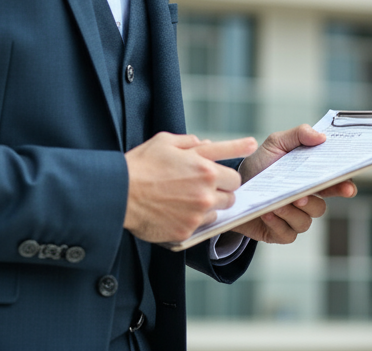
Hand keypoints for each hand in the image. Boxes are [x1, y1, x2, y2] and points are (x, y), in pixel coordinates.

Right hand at [124, 132, 257, 243]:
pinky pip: (203, 225)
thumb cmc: (141, 165)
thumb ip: (190, 142)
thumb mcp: (165, 142)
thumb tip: (205, 143)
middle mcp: (205, 191)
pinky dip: (196, 219)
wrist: (119, 194)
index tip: (252, 146)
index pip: (234, 169)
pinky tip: (179, 212)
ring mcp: (197, 212)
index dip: (240, 157)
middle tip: (206, 185)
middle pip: (232, 192)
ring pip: (221, 210)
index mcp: (204, 167)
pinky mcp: (187, 230)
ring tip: (191, 198)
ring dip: (212, 205)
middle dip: (223, 188)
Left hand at [232, 124, 357, 243]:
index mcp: (311, 179)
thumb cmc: (260, 164)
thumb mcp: (276, 143)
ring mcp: (294, 219)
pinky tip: (267, 213)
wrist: (232, 186)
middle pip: (321, 207)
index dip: (344, 186)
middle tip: (301, 196)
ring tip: (276, 203)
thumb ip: (299, 135)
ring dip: (290, 213)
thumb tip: (321, 137)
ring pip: (305, 222)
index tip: (348, 188)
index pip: (334, 184)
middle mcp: (307, 201)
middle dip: (312, 202)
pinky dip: (277, 224)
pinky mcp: (280, 233)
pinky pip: (287, 234)